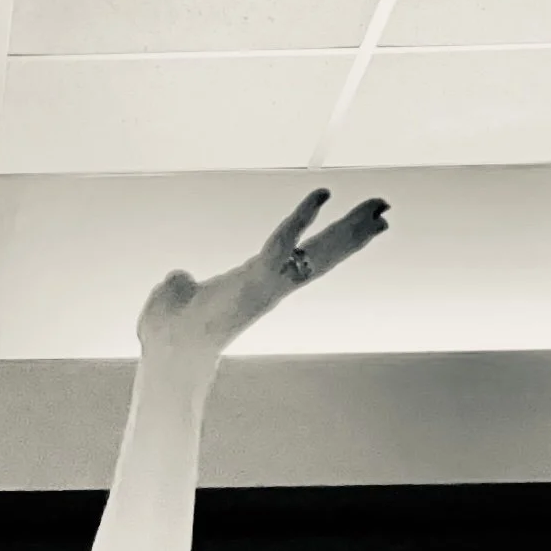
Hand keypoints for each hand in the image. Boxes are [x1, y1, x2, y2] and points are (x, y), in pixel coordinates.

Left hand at [138, 185, 388, 361]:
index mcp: (255, 284)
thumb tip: (176, 279)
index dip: (323, 237)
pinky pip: (282, 242)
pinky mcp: (255, 279)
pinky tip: (322, 194)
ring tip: (381, 207)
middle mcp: (270, 286)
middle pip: (322, 254)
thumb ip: (182, 285)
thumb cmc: (166, 333)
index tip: (345, 220)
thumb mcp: (176, 298)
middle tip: (385, 210)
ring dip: (349, 227)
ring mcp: (267, 284)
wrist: (165, 356)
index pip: (300, 256)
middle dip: (353, 232)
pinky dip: (301, 216)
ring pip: (317, 251)